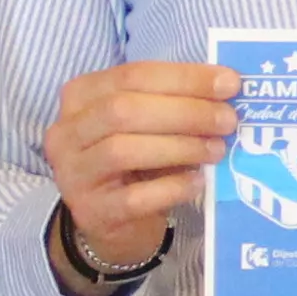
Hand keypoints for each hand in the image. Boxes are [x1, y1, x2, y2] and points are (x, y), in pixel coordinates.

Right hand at [43, 60, 239, 276]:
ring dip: (179, 146)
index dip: (184, 77)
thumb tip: (225, 86)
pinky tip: (198, 182)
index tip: (229, 83)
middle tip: (227, 120)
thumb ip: (173, 101)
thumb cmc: (134, 161)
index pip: (132, 75)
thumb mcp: (146, 123)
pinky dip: (171, 187)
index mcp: (80, 96)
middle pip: (124, 110)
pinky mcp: (91, 212)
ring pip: (123, 150)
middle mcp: (67, 132)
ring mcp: (74, 174)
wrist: (112, 220)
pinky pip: (133, 198)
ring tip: (217, 149)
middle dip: (185, 112)